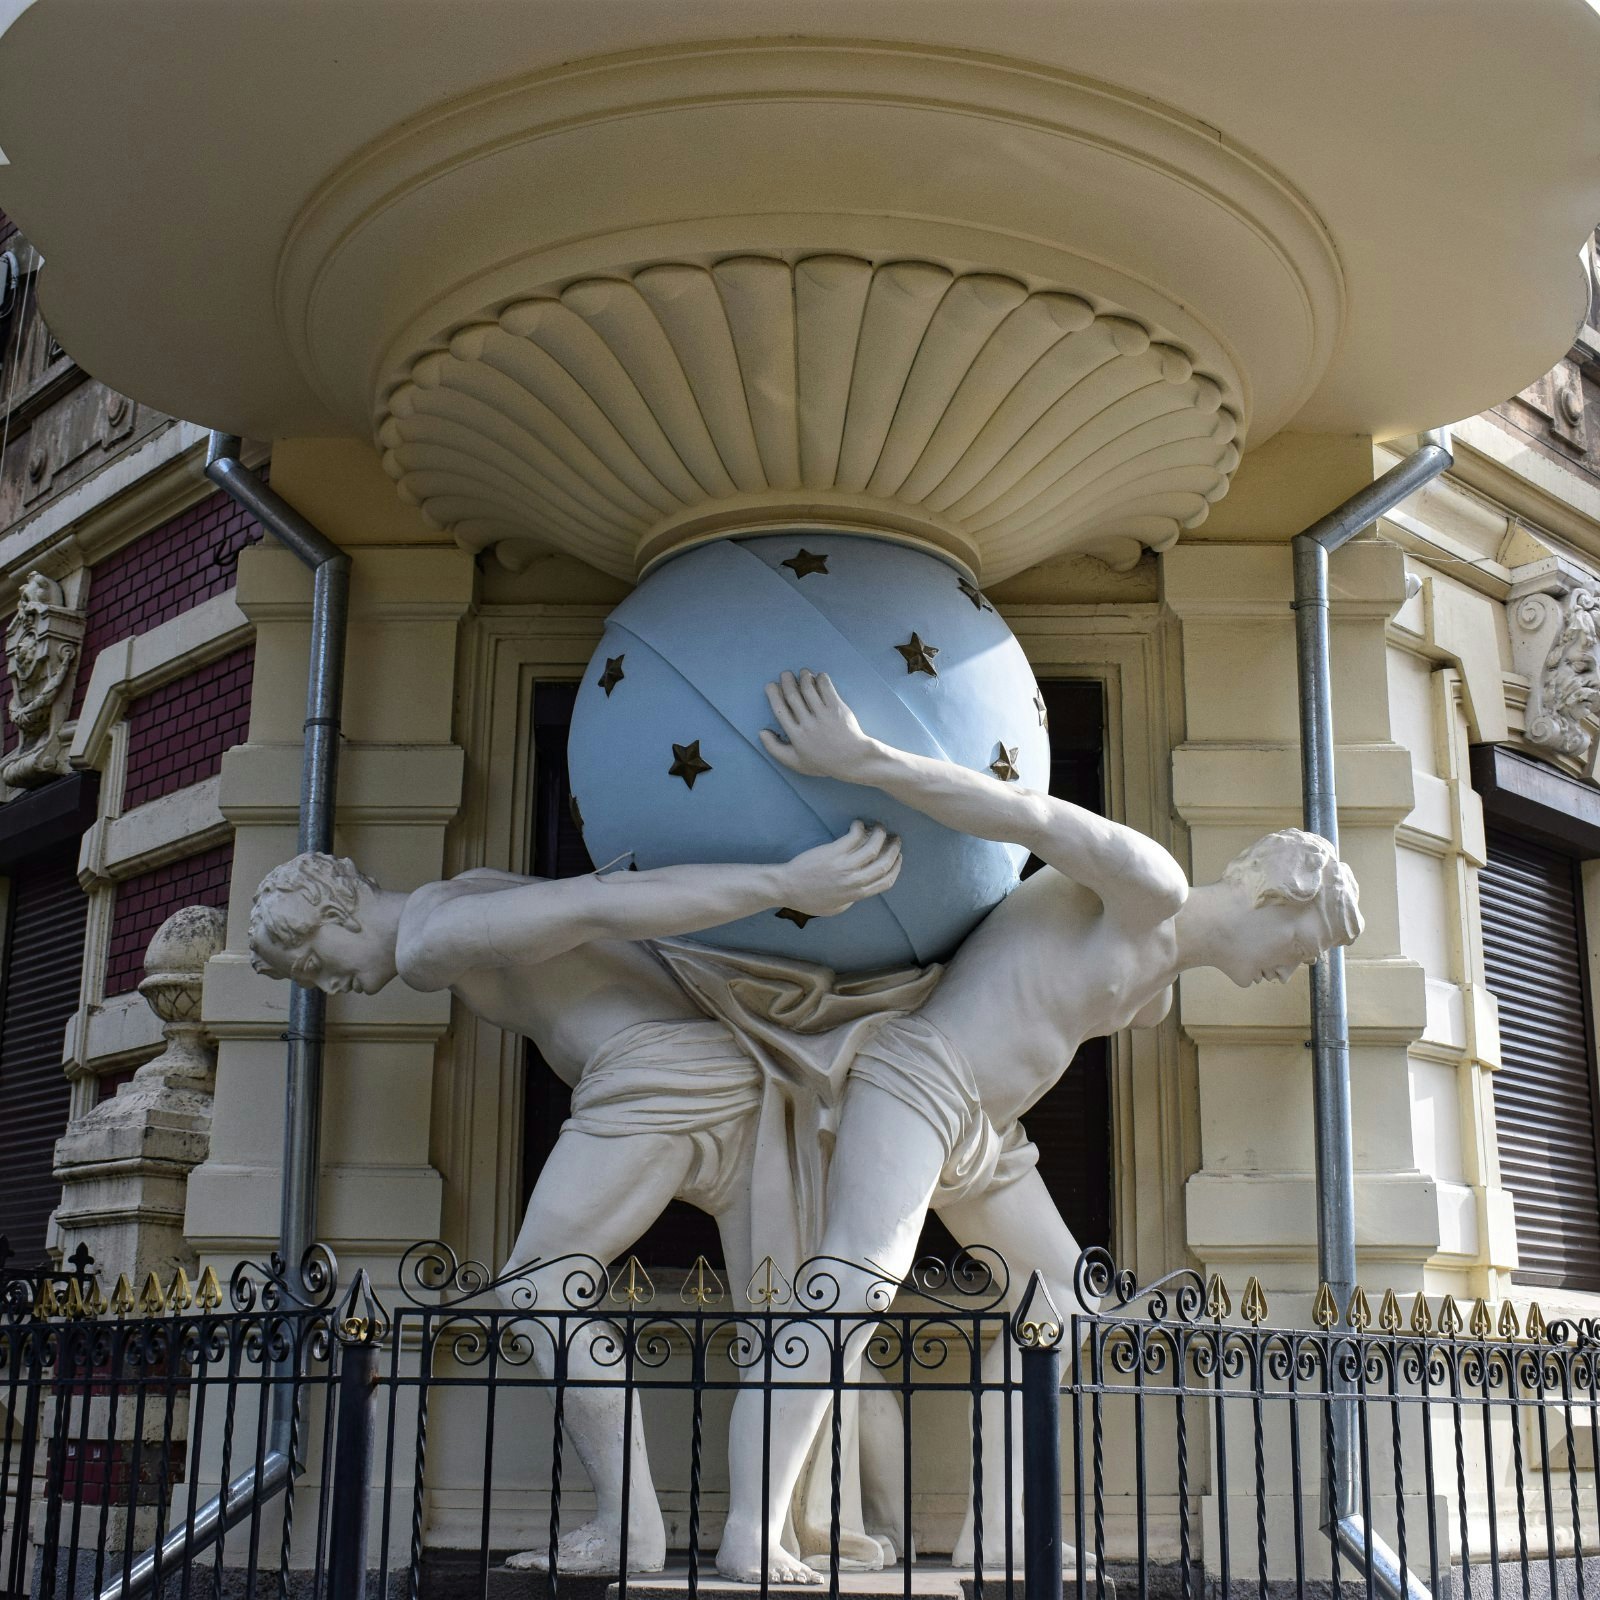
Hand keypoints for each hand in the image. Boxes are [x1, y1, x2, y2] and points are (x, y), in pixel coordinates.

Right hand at [761, 670, 876, 779]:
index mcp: (796, 736)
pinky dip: (821, 679)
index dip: (773, 694)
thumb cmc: (823, 762)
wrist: (853, 759)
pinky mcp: (838, 709)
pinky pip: (827, 688)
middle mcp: (808, 724)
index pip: (780, 710)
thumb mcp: (795, 762)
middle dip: (787, 681)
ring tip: (803, 673)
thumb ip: (775, 748)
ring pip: (809, 689)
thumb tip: (761, 732)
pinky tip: (819, 677)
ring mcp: (824, 716)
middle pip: (793, 696)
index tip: (771, 685)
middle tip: (785, 674)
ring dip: (804, 677)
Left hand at [780, 821, 902, 916]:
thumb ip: (852, 899)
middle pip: (884, 863)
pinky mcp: (833, 852)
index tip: (898, 857)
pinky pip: (854, 837)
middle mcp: (854, 880)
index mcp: (857, 894)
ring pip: (872, 847)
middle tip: (895, 839)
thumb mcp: (835, 908)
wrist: (788, 888)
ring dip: (880, 835)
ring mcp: (844, 866)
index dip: (896, 867)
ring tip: (880, 827)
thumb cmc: (809, 900)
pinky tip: (858, 824)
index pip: (886, 881)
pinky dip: (859, 828)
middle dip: (894, 849)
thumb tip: (862, 889)